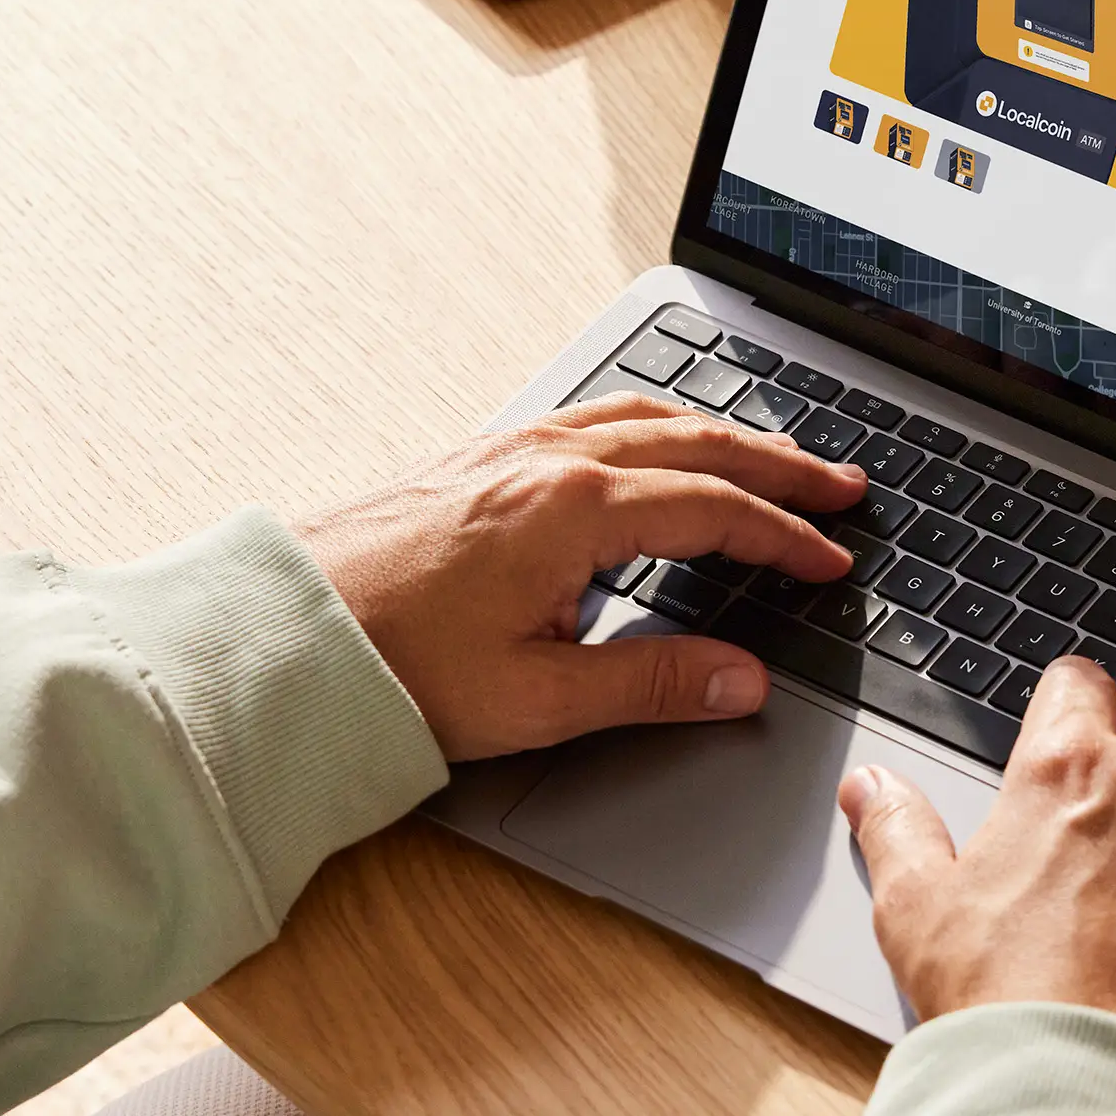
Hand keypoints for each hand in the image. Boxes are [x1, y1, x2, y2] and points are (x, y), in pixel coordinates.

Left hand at [294, 396, 865, 759]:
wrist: (274, 639)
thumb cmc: (388, 667)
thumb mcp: (537, 700)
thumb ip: (653, 686)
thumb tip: (742, 681)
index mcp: (575, 508)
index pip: (714, 509)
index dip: (784, 537)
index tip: (831, 559)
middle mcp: (546, 460)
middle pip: (694, 442)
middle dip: (777, 464)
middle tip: (840, 482)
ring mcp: (507, 450)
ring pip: (642, 416)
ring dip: (718, 434)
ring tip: (768, 456)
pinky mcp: (474, 459)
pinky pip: (590, 418)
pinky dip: (652, 425)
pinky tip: (653, 443)